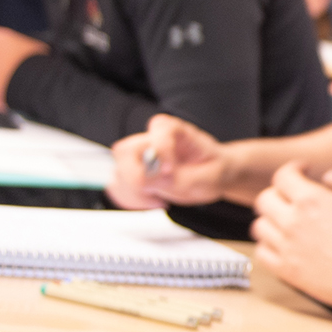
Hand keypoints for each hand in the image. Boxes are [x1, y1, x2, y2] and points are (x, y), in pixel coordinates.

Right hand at [109, 114, 228, 208]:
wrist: (213, 174)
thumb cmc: (213, 169)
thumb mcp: (209, 177)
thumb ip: (180, 179)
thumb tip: (149, 180)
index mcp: (173, 130)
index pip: (155, 136)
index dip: (160, 155)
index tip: (170, 173)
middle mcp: (151, 138)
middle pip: (124, 151)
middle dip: (137, 178)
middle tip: (158, 193)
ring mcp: (139, 156)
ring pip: (118, 172)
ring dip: (135, 193)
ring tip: (161, 200)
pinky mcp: (133, 172)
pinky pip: (118, 187)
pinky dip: (132, 200)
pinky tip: (154, 201)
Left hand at [249, 164, 331, 312]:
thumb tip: (328, 176)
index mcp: (311, 200)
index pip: (282, 176)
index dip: (292, 169)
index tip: (302, 171)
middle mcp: (292, 222)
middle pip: (264, 199)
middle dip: (278, 193)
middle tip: (292, 197)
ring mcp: (286, 248)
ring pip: (259, 226)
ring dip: (269, 219)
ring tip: (284, 221)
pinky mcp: (286, 270)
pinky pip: (261, 253)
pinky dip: (267, 245)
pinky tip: (281, 244)